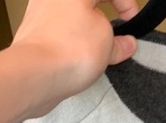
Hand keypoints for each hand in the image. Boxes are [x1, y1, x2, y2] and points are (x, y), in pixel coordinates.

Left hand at [10, 0, 138, 115]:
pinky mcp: (32, 33)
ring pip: (71, 16)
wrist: (36, 74)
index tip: (133, 22)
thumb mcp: (107, 42)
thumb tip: (128, 43)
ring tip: (98, 52)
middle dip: (104, 18)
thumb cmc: (72, 49)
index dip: (125, 3)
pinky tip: (79, 59)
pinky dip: (72, 42)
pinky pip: (59, 31)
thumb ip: (119, 42)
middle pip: (86, 4)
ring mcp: (39, 12)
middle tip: (115, 38)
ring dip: (88, 31)